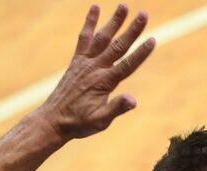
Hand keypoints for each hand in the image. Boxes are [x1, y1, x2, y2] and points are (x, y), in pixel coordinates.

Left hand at [39, 4, 154, 140]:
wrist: (53, 120)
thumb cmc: (79, 123)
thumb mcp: (100, 121)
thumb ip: (116, 109)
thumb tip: (133, 101)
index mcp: (104, 82)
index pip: (127, 65)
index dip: (141, 53)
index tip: (152, 40)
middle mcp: (94, 68)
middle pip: (118, 46)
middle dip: (132, 30)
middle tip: (144, 13)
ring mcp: (84, 62)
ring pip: (102, 37)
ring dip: (113, 21)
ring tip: (124, 5)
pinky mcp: (77, 61)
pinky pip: (84, 38)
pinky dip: (89, 23)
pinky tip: (95, 7)